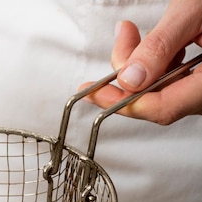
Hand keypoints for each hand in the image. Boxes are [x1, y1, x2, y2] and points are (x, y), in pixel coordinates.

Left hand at [80, 0, 201, 124]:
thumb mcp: (196, 10)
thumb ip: (162, 43)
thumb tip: (130, 77)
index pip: (161, 107)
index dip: (123, 103)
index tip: (93, 94)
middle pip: (159, 99)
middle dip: (129, 74)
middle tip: (121, 39)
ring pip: (164, 88)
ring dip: (142, 64)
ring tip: (131, 32)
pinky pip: (176, 78)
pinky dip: (159, 60)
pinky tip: (156, 39)